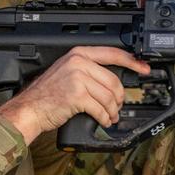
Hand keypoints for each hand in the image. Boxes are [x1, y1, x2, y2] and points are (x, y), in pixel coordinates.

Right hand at [0, 47, 149, 142]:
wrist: (30, 108)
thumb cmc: (47, 94)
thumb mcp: (68, 72)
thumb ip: (89, 70)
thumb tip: (114, 80)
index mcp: (79, 54)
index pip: (113, 54)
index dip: (132, 62)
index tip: (144, 68)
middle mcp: (79, 63)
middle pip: (114, 81)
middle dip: (120, 98)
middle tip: (118, 106)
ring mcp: (78, 79)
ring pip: (109, 97)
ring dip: (113, 111)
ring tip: (110, 116)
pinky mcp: (77, 96)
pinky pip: (101, 109)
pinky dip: (105, 118)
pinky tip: (103, 121)